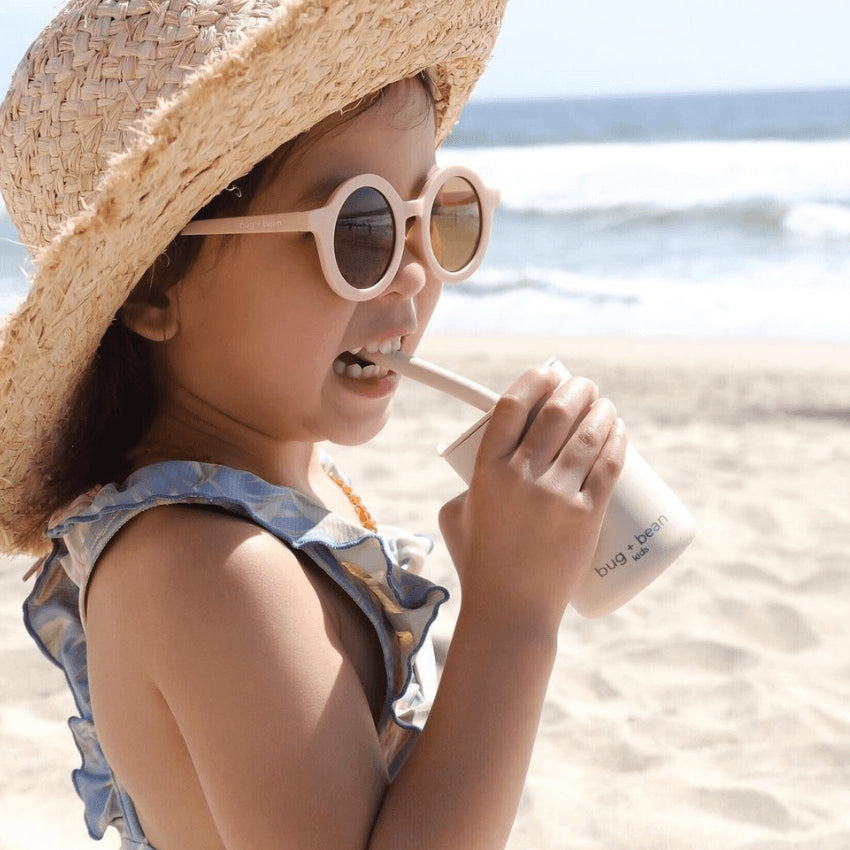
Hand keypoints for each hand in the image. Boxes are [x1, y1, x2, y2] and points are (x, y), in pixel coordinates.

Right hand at [439, 367, 626, 632]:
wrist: (510, 611)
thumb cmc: (479, 562)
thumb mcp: (456, 515)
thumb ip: (467, 483)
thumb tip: (493, 458)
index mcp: (485, 472)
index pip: (511, 407)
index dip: (533, 381)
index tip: (547, 373)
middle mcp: (520, 478)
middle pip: (555, 413)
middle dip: (576, 388)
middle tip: (584, 387)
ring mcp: (555, 497)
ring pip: (587, 435)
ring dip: (601, 408)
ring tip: (604, 405)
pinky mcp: (585, 517)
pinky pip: (608, 466)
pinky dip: (617, 440)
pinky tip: (620, 430)